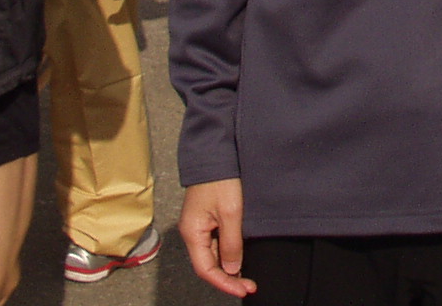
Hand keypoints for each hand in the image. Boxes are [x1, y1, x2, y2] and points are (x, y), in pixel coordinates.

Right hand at [179, 179, 256, 297]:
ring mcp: (199, 225)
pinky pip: (215, 243)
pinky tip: (239, 257)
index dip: (224, 282)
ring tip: (246, 276)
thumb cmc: (220, 178)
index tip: (243, 289)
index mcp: (192, 232)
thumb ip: (231, 243)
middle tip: (249, 285)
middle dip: (228, 278)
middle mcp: (192, 231)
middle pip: (208, 264)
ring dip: (228, 267)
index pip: (205, 269)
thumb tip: (230, 269)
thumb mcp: (230, 212)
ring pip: (212, 255)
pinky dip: (227, 254)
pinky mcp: (206, 218)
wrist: (216, 152)